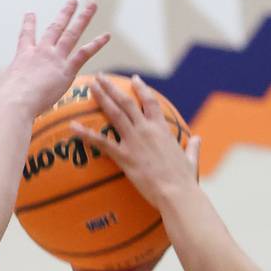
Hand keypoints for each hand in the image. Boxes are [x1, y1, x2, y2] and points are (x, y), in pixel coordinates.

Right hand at [0, 1, 110, 120]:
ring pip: (72, 33)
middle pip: (55, 27)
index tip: (30, 13)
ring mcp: (54, 58)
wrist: (14, 104)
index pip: (27, 34)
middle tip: (73, 1)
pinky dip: (96, 44)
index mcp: (23, 55)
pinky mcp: (66, 68)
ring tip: (92, 5)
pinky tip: (106, 36)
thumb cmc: (2, 98)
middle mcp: (41, 51)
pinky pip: (84, 53)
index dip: (29, 23)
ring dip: (83, 18)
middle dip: (65, 13)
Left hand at [69, 73, 200, 209]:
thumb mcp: (191, 160)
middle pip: (127, 101)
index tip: (134, 79)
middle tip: (100, 77)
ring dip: (101, 97)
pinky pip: (101, 142)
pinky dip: (86, 133)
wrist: (177, 193)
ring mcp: (134, 141)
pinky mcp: (124, 156)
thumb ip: (193, 147)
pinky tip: (72, 127)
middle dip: (112, 87)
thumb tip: (198, 139)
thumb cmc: (185, 180)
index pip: (150, 102)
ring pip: (115, 113)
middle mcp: (146, 130)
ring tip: (90, 86)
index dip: (141, 89)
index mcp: (162, 129)